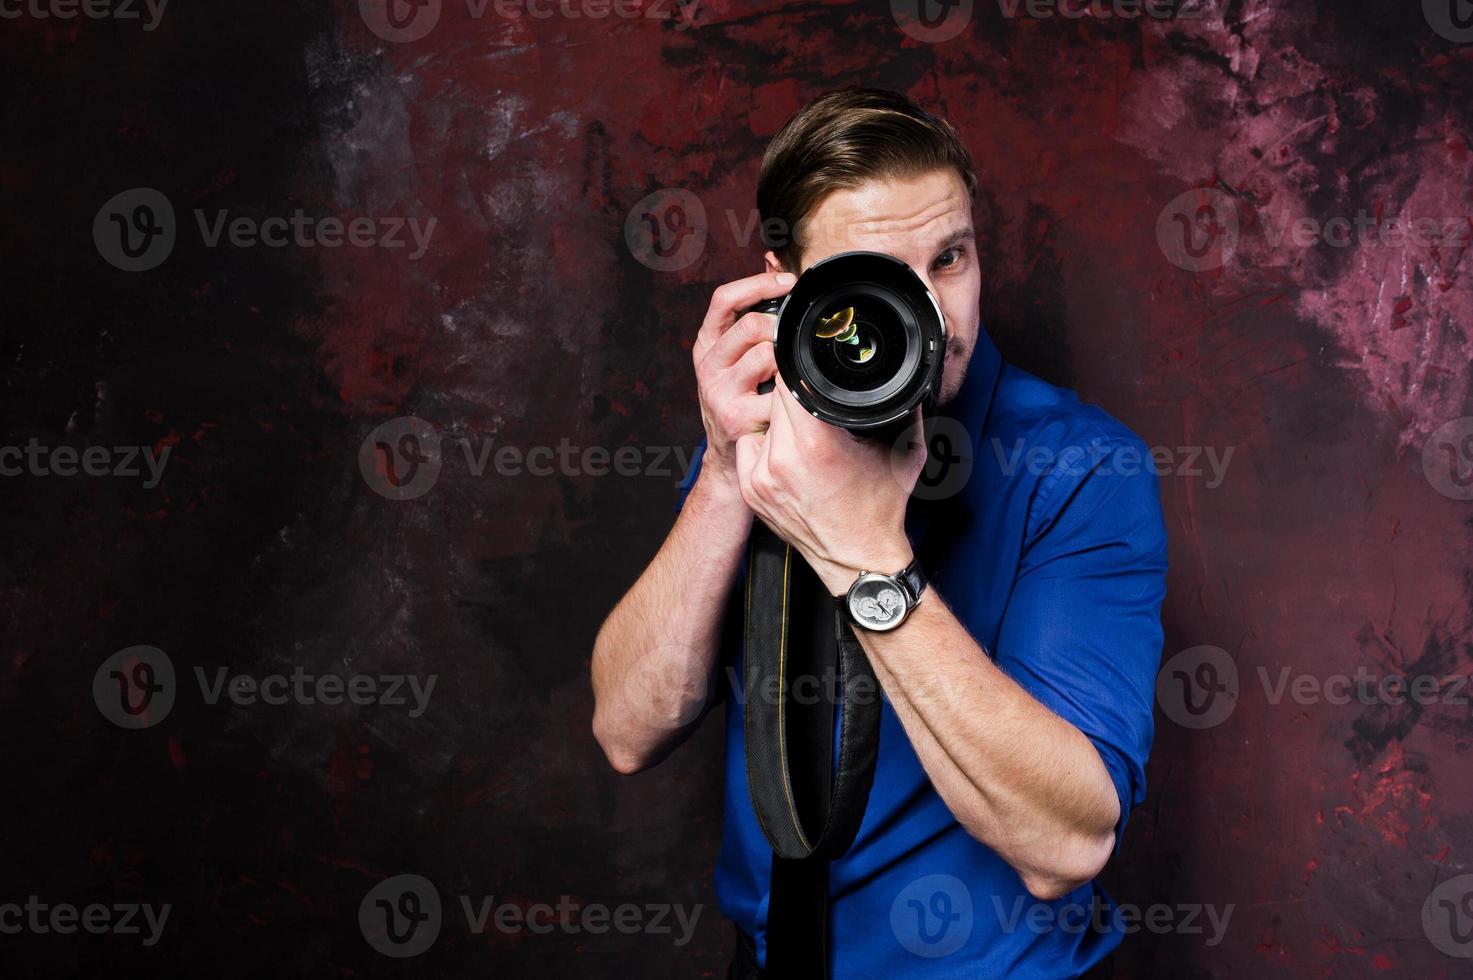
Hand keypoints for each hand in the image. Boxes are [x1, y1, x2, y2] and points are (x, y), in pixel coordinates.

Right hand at [692, 271, 795, 500]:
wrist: (730, 458)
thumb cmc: (741, 397)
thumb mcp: (736, 353)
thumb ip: (753, 307)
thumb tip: (772, 259)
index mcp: (706, 343)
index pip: (724, 299)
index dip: (758, 284)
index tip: (789, 281)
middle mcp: (707, 365)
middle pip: (750, 327)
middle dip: (780, 327)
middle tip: (794, 338)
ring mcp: (719, 392)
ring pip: (766, 357)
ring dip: (787, 361)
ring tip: (790, 372)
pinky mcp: (737, 417)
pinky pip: (779, 393)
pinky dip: (793, 392)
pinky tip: (793, 397)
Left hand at [734, 382, 925, 594]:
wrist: (858, 561)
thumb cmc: (882, 510)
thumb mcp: (905, 452)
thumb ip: (906, 410)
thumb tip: (909, 381)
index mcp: (817, 445)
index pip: (791, 383)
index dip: (803, 372)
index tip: (813, 372)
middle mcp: (783, 460)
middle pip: (776, 400)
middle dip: (796, 397)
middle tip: (817, 409)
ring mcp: (762, 478)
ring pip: (762, 422)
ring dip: (781, 421)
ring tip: (807, 437)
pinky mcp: (751, 490)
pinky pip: (749, 446)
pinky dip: (766, 444)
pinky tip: (789, 456)